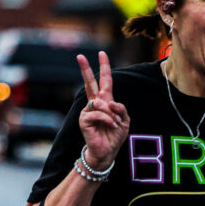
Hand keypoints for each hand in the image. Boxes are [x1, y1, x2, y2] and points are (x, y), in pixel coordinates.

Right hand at [77, 50, 129, 167]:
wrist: (106, 152)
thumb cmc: (114, 136)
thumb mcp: (124, 120)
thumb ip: (120, 108)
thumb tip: (110, 102)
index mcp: (105, 101)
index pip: (104, 81)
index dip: (104, 67)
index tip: (102, 53)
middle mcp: (94, 104)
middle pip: (89, 82)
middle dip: (85, 69)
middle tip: (79, 56)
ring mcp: (87, 111)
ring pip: (101, 103)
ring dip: (112, 114)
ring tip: (115, 124)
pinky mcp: (84, 119)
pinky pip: (98, 113)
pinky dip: (107, 119)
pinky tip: (110, 126)